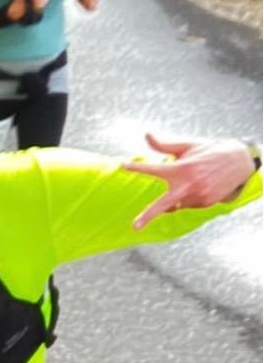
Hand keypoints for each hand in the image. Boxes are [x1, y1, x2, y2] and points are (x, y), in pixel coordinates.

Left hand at [122, 133, 256, 229]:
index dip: (138, 168)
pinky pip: (187, 204)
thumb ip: (164, 145)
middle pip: (163, 204)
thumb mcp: (188, 146)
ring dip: (177, 195)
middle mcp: (188, 184)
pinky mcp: (205, 203)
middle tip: (134, 227)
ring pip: (175, 203)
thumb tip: (146, 135)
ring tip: (195, 179)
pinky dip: (188, 197)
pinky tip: (202, 185)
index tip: (122, 165)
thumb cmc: (208, 151)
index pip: (154, 169)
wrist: (240, 161)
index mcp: (181, 168)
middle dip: (148, 216)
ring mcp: (197, 196)